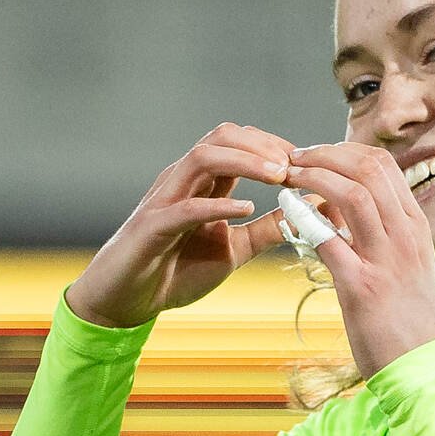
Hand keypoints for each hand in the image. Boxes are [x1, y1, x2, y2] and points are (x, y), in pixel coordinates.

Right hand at [66, 122, 296, 328]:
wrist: (126, 299)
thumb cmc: (175, 271)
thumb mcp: (233, 249)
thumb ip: (266, 230)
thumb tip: (307, 211)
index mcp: (203, 183)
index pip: (241, 143)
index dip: (276, 147)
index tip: (308, 166)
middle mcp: (183, 181)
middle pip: (223, 136)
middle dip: (264, 145)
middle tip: (296, 167)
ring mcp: (166, 199)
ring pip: (204, 157)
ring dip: (245, 161)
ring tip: (279, 176)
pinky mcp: (152, 227)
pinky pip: (186, 207)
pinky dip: (217, 204)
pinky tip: (246, 208)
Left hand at [279, 142, 434, 375]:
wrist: (420, 369)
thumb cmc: (408, 320)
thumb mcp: (407, 266)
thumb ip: (384, 234)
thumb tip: (345, 208)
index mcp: (416, 227)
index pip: (385, 166)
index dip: (345, 151)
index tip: (318, 154)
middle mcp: (405, 236)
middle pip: (368, 169)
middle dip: (326, 154)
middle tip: (295, 157)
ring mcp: (386, 260)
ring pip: (352, 194)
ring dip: (313, 176)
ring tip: (287, 174)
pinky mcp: (361, 287)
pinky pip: (328, 240)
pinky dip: (303, 217)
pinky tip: (284, 208)